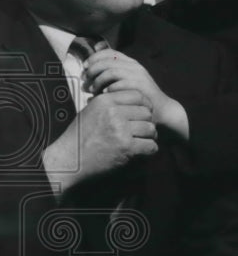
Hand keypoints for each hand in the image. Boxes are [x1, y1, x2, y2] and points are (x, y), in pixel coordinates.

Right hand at [42, 90, 157, 194]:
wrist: (68, 160)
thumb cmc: (79, 137)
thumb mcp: (91, 111)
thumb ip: (111, 104)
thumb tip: (135, 101)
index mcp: (105, 101)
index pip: (137, 95)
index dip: (144, 104)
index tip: (143, 114)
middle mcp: (113, 113)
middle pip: (147, 112)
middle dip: (147, 122)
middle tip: (142, 131)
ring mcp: (120, 130)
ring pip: (151, 129)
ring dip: (149, 137)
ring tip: (141, 141)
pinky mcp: (126, 147)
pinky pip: (150, 145)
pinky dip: (149, 149)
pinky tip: (142, 151)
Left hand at [83, 49, 187, 136]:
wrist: (161, 109)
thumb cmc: (141, 98)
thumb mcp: (126, 82)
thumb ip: (111, 75)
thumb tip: (89, 71)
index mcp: (130, 63)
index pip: (108, 52)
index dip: (94, 58)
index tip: (85, 67)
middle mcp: (134, 66)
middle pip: (107, 61)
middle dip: (92, 70)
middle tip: (86, 80)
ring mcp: (138, 76)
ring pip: (111, 71)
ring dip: (98, 80)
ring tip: (92, 90)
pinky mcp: (141, 86)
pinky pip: (120, 83)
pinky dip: (109, 88)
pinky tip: (104, 95)